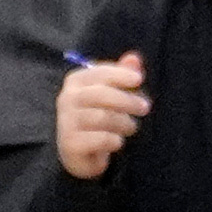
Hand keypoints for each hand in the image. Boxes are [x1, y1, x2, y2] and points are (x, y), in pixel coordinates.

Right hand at [54, 52, 149, 179]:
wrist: (77, 153)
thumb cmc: (97, 118)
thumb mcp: (110, 95)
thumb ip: (121, 76)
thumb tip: (134, 58)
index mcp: (75, 82)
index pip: (99, 73)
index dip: (120, 74)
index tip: (139, 79)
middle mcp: (66, 98)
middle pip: (102, 94)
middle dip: (127, 100)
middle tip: (145, 108)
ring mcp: (66, 122)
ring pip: (103, 117)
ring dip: (124, 123)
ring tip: (131, 127)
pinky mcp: (71, 144)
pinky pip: (101, 139)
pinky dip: (115, 140)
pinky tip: (117, 141)